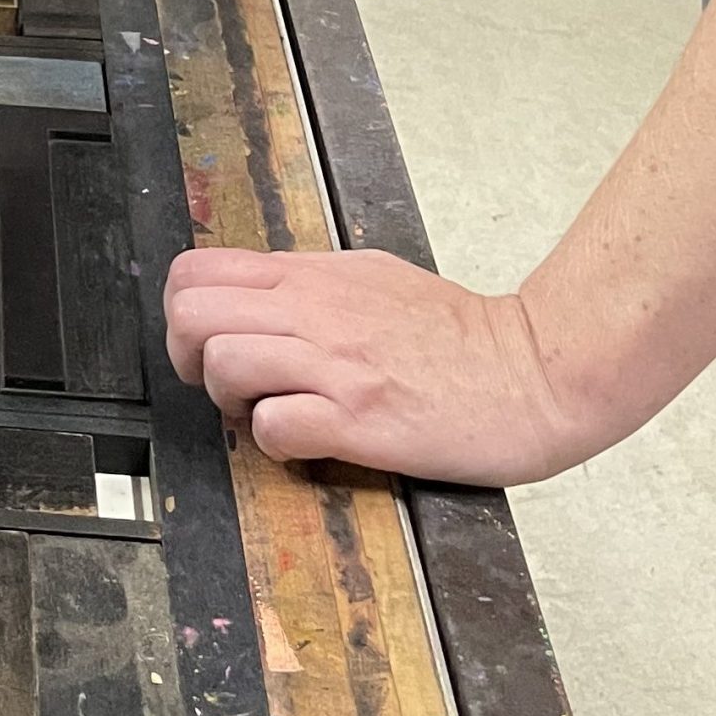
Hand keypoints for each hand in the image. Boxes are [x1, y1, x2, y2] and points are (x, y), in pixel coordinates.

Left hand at [164, 247, 606, 483]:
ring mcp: (334, 366)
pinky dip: (273, 442)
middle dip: (188, 357)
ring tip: (263, 414)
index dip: (181, 312)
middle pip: (191, 315)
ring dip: (228, 400)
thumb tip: (261, 294)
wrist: (534, 371)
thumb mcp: (370, 276)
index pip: (195, 272)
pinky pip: (275, 426)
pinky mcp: (360, 420)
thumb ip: (308, 284)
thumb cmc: (461, 331)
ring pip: (223, 364)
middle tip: (223, 385)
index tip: (205, 343)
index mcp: (310, 278)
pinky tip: (302, 442)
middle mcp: (312, 313)